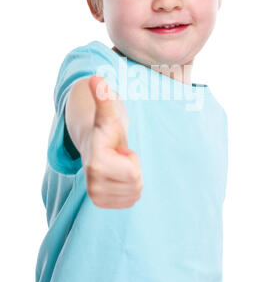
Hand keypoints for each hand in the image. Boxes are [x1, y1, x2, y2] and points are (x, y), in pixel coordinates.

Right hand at [81, 75, 142, 208]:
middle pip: (136, 185)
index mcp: (96, 164)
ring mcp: (96, 197)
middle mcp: (93, 186)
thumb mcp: (108, 115)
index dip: (132, 159)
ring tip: (118, 166)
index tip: (120, 150)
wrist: (95, 147)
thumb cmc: (106, 131)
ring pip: (135, 194)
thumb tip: (95, 77)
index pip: (134, 173)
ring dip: (131, 179)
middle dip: (133, 169)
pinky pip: (131, 201)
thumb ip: (103, 97)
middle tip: (120, 158)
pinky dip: (129, 189)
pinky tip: (117, 176)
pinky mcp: (101, 204)